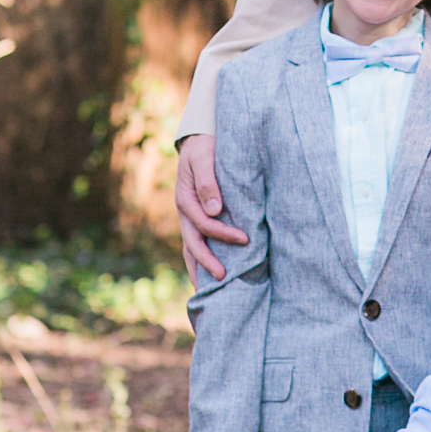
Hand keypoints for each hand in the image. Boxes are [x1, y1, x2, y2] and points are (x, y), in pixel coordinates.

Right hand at [178, 135, 250, 284]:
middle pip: (193, 243)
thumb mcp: (204, 158)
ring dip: (199, 268)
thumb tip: (215, 209)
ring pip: (190, 248)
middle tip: (225, 277)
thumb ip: (208, 182)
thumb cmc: (204, 148)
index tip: (246, 239)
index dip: (224, 234)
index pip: (204, 224)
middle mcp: (185, 212)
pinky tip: (210, 274)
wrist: (199, 140)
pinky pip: (196, 242)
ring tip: (209, 291)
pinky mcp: (195, 218)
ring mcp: (188, 218)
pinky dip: (201, 259)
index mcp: (185, 199)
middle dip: (208, 262)